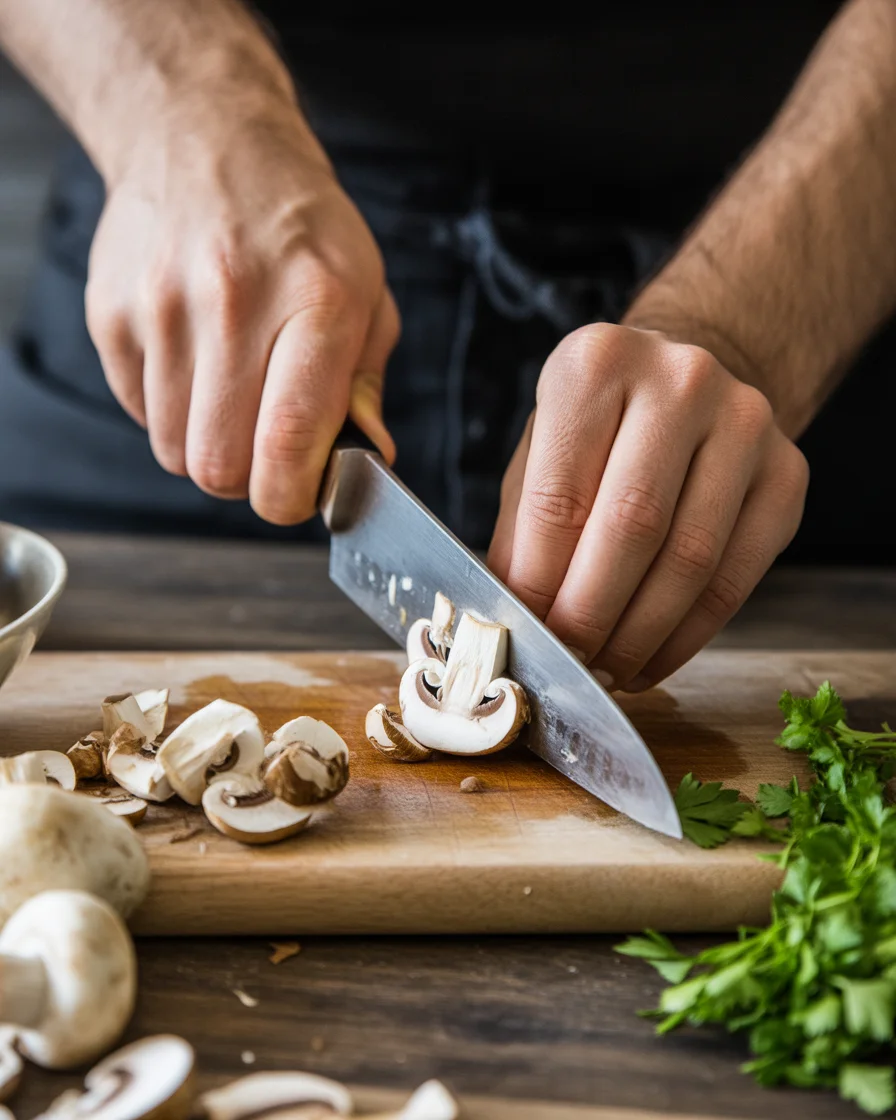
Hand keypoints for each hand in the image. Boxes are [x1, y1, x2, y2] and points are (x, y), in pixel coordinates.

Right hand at [86, 90, 397, 523]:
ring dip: (206, 447)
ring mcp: (162, 306)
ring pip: (174, 451)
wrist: (206, 141)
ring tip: (232, 395)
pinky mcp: (111, 313)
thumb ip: (364, 387)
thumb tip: (367, 464)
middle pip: (220, 466)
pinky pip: (139, 413)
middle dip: (248, 479)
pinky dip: (170, 411)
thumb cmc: (300, 228)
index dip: (292, 495)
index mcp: (317, 300)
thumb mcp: (365, 294)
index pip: (289, 439)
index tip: (300, 496)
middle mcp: (233, 301)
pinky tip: (195, 364)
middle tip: (268, 449)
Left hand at [487, 324, 808, 690]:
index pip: (560, 497)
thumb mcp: (539, 455)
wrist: (685, 381)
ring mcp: (745, 423)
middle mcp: (679, 381)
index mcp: (596, 364)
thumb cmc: (598, 427)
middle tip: (568, 661)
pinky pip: (736, 578)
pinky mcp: (787, 474)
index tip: (527, 633)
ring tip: (605, 669)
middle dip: (591, 615)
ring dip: (640, 635)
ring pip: (690, 560)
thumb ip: (524, 533)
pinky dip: (687, 636)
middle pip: (632, 527)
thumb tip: (513, 621)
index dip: (539, 582)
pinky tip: (651, 658)